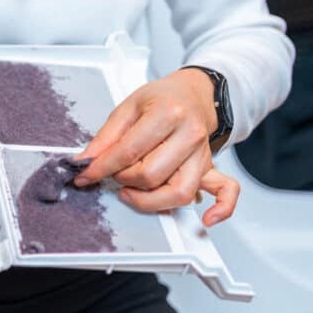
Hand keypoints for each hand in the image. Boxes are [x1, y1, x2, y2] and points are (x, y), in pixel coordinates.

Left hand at [73, 68, 239, 226]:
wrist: (192, 94)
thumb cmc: (162, 99)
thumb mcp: (128, 107)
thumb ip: (106, 136)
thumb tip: (86, 160)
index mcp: (167, 113)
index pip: (129, 151)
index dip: (102, 167)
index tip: (86, 175)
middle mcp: (189, 134)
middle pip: (151, 174)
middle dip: (123, 179)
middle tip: (113, 173)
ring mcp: (203, 153)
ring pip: (179, 192)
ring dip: (149, 200)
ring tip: (132, 191)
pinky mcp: (211, 167)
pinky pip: (227, 192)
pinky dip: (221, 209)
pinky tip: (206, 219)